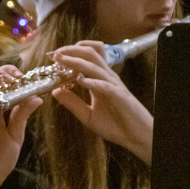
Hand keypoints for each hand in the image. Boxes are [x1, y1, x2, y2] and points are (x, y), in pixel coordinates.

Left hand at [49, 41, 153, 162]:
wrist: (137, 138)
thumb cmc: (116, 126)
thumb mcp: (88, 115)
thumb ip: (72, 103)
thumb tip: (55, 91)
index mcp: (99, 80)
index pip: (86, 58)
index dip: (69, 53)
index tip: (52, 56)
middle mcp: (107, 78)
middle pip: (90, 54)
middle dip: (70, 50)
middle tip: (54, 53)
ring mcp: (114, 86)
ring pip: (95, 66)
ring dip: (76, 61)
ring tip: (61, 60)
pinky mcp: (120, 96)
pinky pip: (105, 85)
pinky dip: (92, 81)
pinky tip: (80, 80)